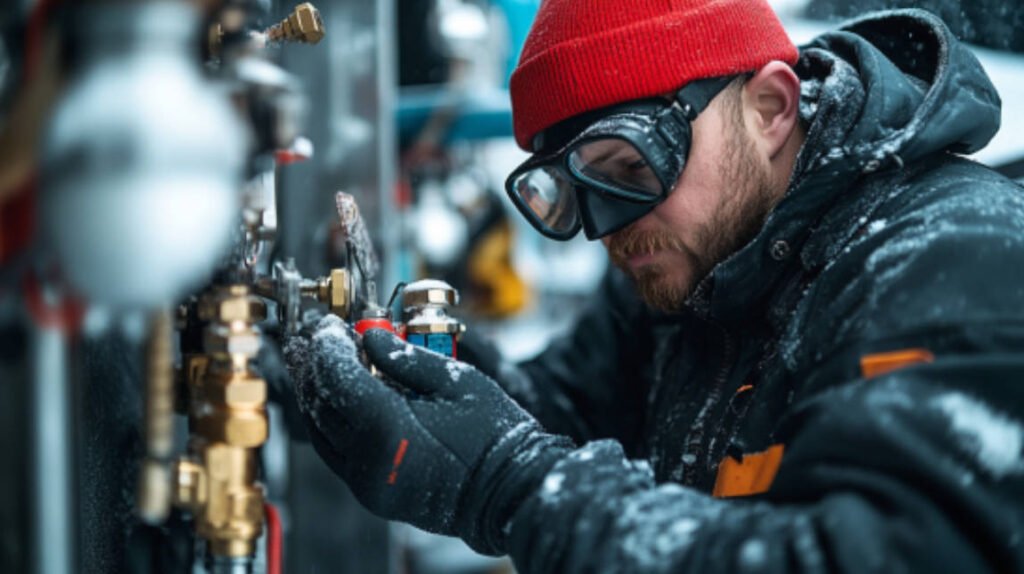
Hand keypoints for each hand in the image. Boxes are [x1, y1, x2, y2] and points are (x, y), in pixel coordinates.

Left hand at [290, 315, 572, 553]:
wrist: (510, 492)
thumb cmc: (494, 437)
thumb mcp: (457, 381)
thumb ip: (408, 358)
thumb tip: (372, 337)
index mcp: (389, 429)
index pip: (338, 377)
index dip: (327, 346)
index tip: (328, 326)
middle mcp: (369, 461)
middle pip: (320, 405)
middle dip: (313, 367)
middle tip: (315, 340)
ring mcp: (368, 484)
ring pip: (321, 432)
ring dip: (316, 395)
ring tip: (319, 365)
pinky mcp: (373, 495)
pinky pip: (335, 454)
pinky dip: (330, 423)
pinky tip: (340, 401)